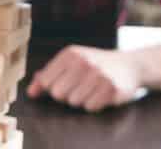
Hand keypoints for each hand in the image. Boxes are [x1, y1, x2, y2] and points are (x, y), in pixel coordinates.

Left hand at [27, 45, 142, 111]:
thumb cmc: (93, 65)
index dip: (54, 87)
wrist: (129, 65)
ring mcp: (99, 74)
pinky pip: (90, 107)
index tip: (66, 82)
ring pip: (74, 102)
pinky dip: (95, 104)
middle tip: (81, 86)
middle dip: (67, 95)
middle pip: (58, 94)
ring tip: (93, 89)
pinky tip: (102, 94)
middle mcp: (84, 61)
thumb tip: (30, 93)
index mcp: (70, 54)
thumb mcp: (70, 63)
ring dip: (82, 100)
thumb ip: (47, 76)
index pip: (47, 82)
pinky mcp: (112, 88)